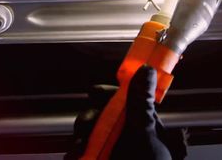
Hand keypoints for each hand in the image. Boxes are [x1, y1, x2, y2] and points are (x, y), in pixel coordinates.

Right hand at [67, 66, 187, 159]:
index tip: (97, 92)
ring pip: (86, 132)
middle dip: (90, 117)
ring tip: (82, 145)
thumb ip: (140, 104)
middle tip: (89, 125)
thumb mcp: (146, 136)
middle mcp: (122, 135)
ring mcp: (107, 149)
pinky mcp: (94, 159)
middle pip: (97, 113)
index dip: (106, 92)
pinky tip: (77, 155)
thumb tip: (145, 71)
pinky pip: (79, 152)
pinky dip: (76, 153)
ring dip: (81, 136)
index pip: (120, 98)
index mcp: (140, 124)